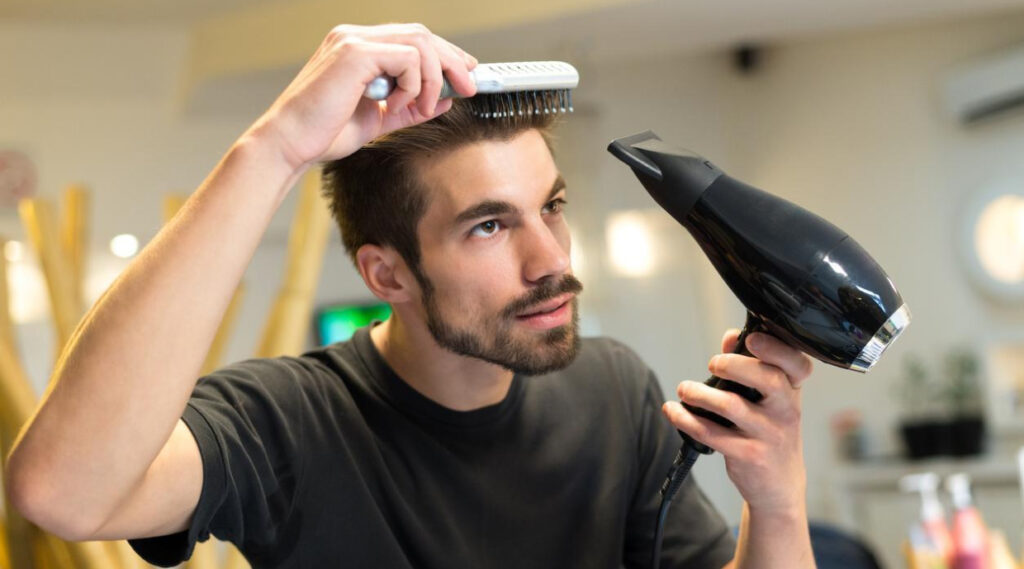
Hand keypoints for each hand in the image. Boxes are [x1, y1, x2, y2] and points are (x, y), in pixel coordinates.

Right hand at [244, 23, 477, 171]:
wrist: (290, 145)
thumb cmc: (323, 133)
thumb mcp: (378, 119)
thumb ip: (408, 107)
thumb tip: (444, 100)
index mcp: (358, 48)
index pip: (412, 39)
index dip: (444, 55)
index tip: (465, 74)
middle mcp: (354, 37)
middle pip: (421, 34)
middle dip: (452, 61)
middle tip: (468, 87)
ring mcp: (352, 41)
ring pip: (418, 42)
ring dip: (433, 76)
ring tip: (423, 106)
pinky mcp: (354, 54)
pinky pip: (406, 58)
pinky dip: (413, 83)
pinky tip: (398, 104)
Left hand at [662, 330, 813, 514]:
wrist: (780, 484)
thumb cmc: (770, 430)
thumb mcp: (770, 399)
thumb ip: (752, 366)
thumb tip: (730, 337)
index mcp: (793, 390)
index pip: (796, 364)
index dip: (776, 348)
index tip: (751, 339)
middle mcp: (786, 411)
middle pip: (767, 379)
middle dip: (735, 365)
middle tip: (713, 364)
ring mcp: (770, 435)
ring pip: (732, 406)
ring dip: (701, 394)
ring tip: (684, 389)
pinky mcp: (749, 455)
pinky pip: (712, 434)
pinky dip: (687, 420)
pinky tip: (674, 411)